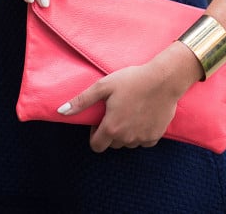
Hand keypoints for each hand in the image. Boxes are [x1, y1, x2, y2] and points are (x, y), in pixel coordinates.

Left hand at [58, 44, 199, 151]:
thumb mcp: (104, 86)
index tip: (100, 119)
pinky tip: (143, 115)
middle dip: (110, 132)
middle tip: (116, 111)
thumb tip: (61, 111)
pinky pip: (143, 141)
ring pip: (128, 143)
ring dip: (126, 133)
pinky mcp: (155, 137)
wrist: (163, 80)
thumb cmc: (132, 80)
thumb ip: (82, 101)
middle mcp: (126, 138)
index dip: (94, 134)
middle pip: (112, 144)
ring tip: (130, 111)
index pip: (96, 146)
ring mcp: (141, 139)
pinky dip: (141, 133)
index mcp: (111, 128)